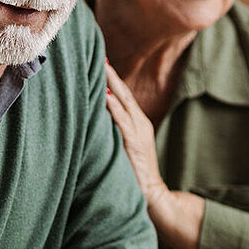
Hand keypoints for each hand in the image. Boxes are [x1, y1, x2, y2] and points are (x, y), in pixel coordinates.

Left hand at [103, 63, 203, 248]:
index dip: (111, 77)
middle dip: (110, 72)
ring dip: (110, 83)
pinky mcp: (134, 143)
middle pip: (123, 92)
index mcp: (136, 123)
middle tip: (97, 52)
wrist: (153, 195)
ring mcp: (138, 132)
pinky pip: (122, 121)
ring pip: (123, 101)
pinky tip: (104, 95)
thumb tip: (95, 117)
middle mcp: (139, 123)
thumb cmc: (134, 174)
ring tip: (99, 65)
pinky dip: (113, 107)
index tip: (98, 58)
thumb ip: (114, 132)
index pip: (122, 94)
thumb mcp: (123, 148)